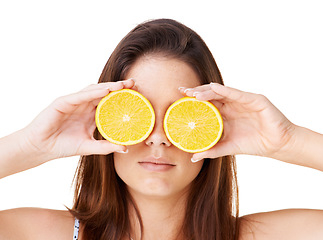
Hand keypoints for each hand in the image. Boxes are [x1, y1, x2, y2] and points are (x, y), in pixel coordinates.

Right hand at [21, 79, 133, 161]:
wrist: (40, 148)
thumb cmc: (63, 146)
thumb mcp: (88, 147)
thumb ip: (105, 147)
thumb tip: (125, 149)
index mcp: (91, 114)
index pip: (110, 102)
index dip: (123, 98)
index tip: (139, 95)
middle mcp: (84, 105)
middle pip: (104, 93)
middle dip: (119, 87)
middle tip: (134, 84)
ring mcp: (74, 102)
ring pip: (93, 90)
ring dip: (108, 86)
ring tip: (122, 85)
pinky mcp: (63, 102)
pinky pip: (79, 96)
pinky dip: (92, 92)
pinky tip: (104, 91)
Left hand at [180, 83, 295, 160]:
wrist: (277, 145)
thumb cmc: (253, 143)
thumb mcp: (228, 147)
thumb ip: (212, 150)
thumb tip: (193, 157)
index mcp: (225, 113)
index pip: (206, 103)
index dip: (193, 100)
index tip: (178, 99)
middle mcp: (232, 104)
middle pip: (211, 95)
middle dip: (196, 93)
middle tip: (182, 92)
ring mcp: (243, 101)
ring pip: (222, 92)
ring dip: (207, 91)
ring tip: (193, 94)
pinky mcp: (255, 100)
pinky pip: (238, 94)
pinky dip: (226, 91)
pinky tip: (214, 89)